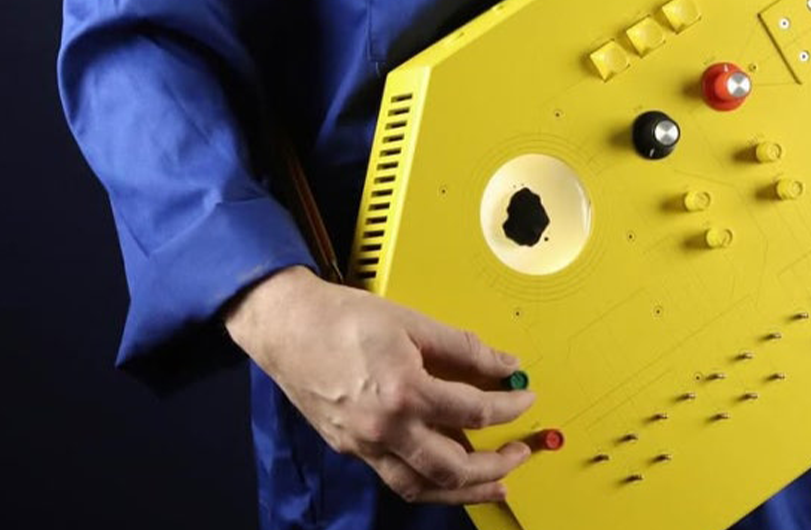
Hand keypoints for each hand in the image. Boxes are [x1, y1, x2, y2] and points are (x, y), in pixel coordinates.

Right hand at [224, 266, 534, 503]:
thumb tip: (504, 365)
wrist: (285, 326)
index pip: (475, 412)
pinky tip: (447, 473)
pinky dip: (428, 482)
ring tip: (494, 484)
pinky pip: (397, 478)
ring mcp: (365, 445)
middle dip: (495, 466)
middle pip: (453, 467)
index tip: (525, 398)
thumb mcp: (412, 322)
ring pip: (422, 487)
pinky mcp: (350, 449)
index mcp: (405, 392)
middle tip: (520, 452)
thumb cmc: (342, 318)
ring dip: (464, 491)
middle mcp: (385, 428)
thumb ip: (464, 348)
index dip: (510, 407)